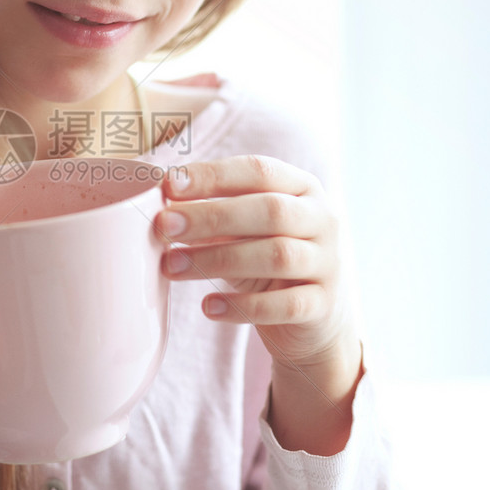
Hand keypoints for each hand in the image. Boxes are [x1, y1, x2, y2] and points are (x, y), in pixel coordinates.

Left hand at [157, 155, 359, 375]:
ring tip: (172, 266)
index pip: (260, 171)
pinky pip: (285, 305)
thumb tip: (161, 203)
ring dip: (217, 259)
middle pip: (270, 211)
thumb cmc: (267, 260)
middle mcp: (322, 219)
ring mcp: (328, 262)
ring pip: (277, 255)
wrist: (312, 318)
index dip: (214, 176)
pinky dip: (243, 306)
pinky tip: (208, 306)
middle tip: (164, 226)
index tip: (169, 186)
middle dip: (212, 216)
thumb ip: (214, 213)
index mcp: (302, 187)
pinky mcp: (323, 305)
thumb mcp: (245, 230)